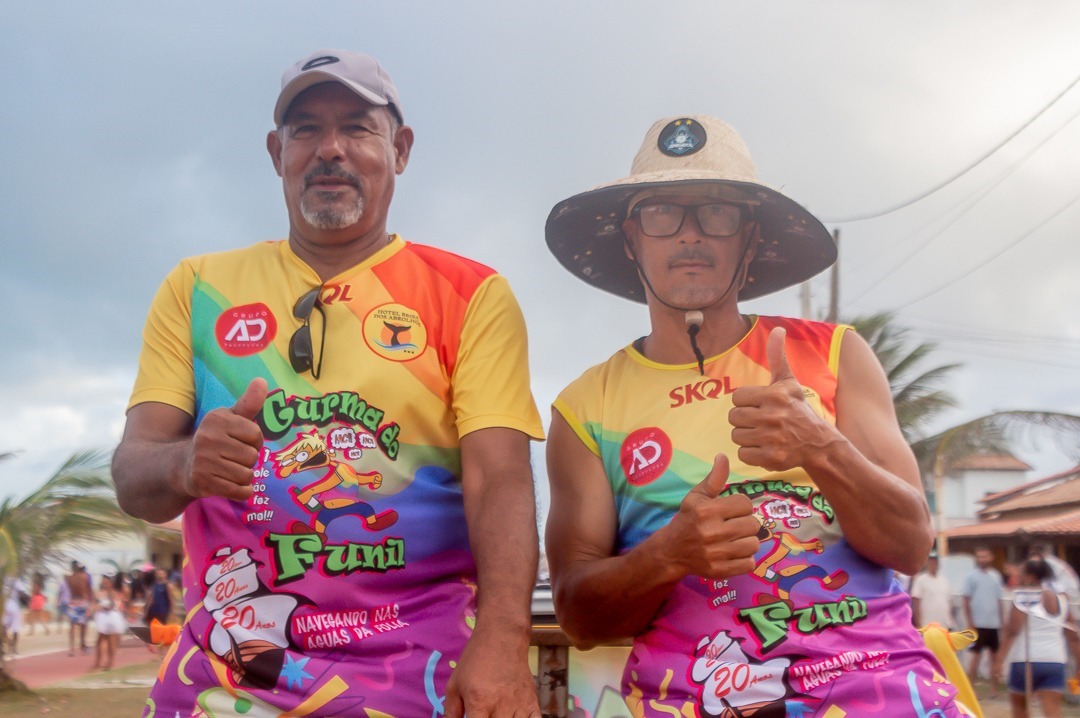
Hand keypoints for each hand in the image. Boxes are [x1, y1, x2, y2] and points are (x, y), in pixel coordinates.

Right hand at [179, 378, 267, 501]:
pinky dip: (241, 491)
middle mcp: (207, 438)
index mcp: (217, 419)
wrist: (181, 466)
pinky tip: (231, 484)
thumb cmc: (215, 439)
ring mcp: (203, 461)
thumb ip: (249, 403)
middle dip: (248, 460)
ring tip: (229, 470)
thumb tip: (262, 381)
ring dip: (244, 476)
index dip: (254, 441)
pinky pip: (239, 491)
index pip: (256, 434)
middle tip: (232, 458)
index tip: (242, 442)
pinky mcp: (203, 482)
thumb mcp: (230, 419)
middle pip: (252, 456)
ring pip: (246, 475)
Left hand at [443, 627, 539, 717]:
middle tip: (484, 714)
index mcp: (479, 702)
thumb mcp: (455, 685)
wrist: (502, 638)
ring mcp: (520, 705)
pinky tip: (514, 717)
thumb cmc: (475, 661)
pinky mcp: (533, 702)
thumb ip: (451, 712)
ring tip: (497, 714)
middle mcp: (501, 706)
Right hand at [663, 453, 760, 579]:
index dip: (740, 505)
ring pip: (754, 544)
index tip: (731, 510)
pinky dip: (745, 559)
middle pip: (753, 524)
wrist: (672, 550)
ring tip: (735, 539)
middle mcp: (712, 532)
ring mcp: (716, 553)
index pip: (745, 503)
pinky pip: (750, 564)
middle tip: (734, 525)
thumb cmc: (688, 519)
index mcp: (707, 510)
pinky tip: (734, 553)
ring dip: (747, 541)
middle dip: (745, 523)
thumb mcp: (697, 496)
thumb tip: (723, 456)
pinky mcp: (720, 571)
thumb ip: (714, 478)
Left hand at [729, 327, 835, 470]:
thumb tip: (777, 328)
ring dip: (746, 436)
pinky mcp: (771, 458)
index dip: (745, 402)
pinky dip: (751, 453)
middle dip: (744, 419)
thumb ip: (777, 356)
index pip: (736, 397)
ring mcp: (772, 438)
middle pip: (733, 417)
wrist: (818, 443)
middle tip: (761, 421)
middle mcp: (773, 416)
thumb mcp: (788, 382)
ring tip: (763, 434)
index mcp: (774, 395)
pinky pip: (743, 454)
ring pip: (736, 436)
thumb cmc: (798, 409)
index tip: (759, 405)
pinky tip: (764, 447)